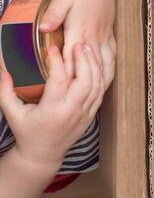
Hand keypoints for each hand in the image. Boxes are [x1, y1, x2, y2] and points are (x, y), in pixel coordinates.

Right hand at [0, 43, 103, 167]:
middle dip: (84, 60)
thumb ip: (5, 92)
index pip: (58, 81)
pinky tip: (96, 63)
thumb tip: (3, 70)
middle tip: (78, 43)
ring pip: (96, 85)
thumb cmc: (27, 132)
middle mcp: (72, 111)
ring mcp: (84, 113)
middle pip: (85, 81)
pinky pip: (100, 92)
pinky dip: (100, 76)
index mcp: (52, 110)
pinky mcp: (91, 114)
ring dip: (94, 65)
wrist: (44, 154)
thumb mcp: (12, 113)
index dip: (57, 62)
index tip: (52, 48)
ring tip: (88, 49)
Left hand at [39, 0, 115, 89]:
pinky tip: (107, 79)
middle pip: (92, 66)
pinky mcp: (110, 34)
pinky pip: (113, 57)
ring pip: (107, 64)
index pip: (74, 58)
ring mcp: (105, 36)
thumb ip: (53, 14)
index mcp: (81, 29)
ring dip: (102, 81)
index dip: (70, 75)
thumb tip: (42, 28)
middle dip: (87, 85)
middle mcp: (95, 37)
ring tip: (95, 97)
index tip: (64, 91)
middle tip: (80, 102)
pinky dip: (110, 70)